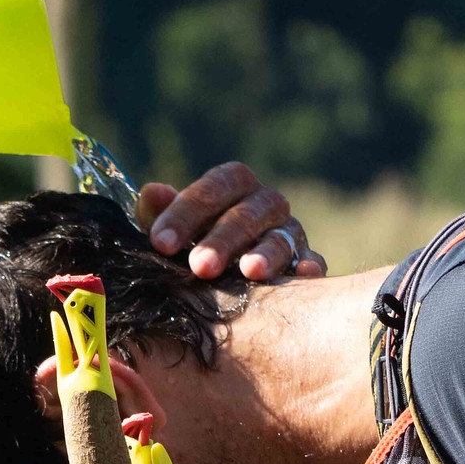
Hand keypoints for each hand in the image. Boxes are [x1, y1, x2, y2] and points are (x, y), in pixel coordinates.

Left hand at [139, 164, 326, 281]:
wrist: (229, 277)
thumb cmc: (195, 244)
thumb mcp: (174, 232)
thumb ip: (160, 215)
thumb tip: (152, 192)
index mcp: (233, 185)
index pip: (214, 187)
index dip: (186, 213)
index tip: (160, 243)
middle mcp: (266, 203)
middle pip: (247, 213)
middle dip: (223, 239)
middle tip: (200, 266)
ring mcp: (289, 231)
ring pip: (280, 238)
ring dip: (266, 254)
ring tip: (250, 271)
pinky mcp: (306, 260)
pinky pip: (312, 261)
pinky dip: (309, 267)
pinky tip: (304, 275)